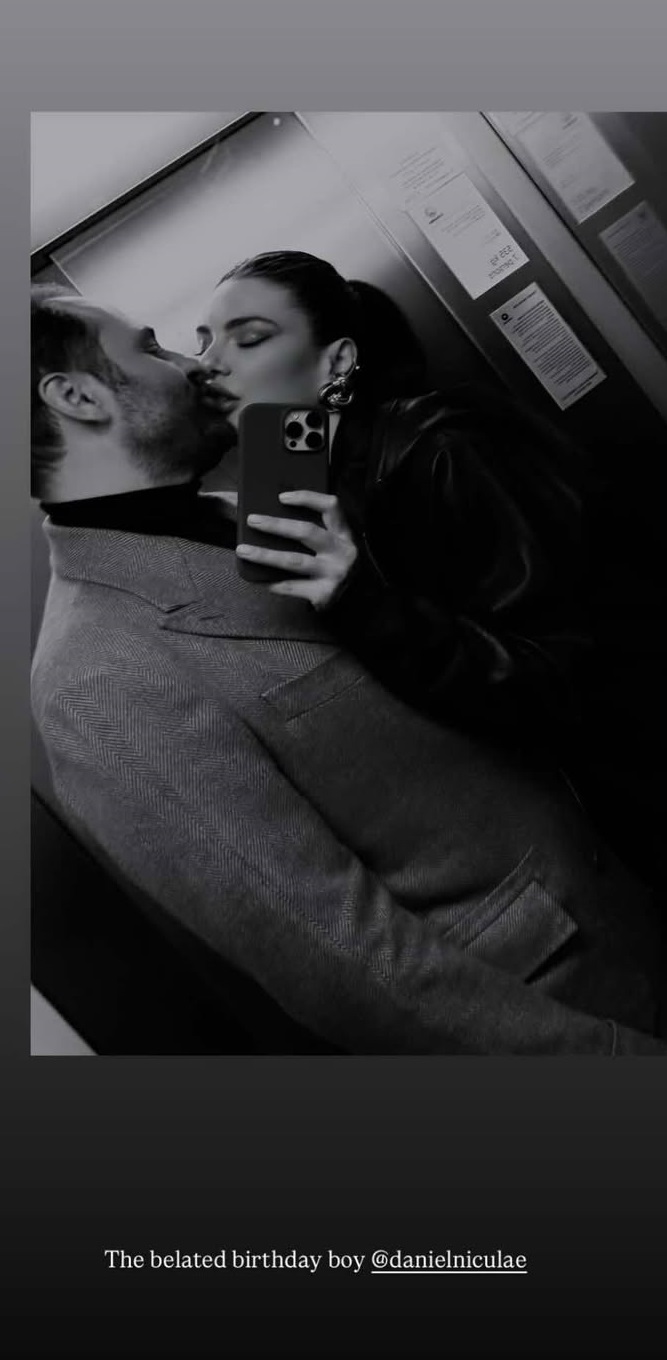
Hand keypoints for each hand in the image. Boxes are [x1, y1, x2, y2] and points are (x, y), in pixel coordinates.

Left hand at [236, 490, 357, 609]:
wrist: (358, 599)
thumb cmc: (334, 562)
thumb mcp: (334, 542)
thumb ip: (315, 526)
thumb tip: (271, 511)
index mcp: (344, 533)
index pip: (330, 506)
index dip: (307, 498)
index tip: (281, 497)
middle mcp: (343, 551)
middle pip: (306, 532)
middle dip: (275, 525)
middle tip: (252, 520)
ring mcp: (334, 574)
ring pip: (293, 561)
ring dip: (265, 555)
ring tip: (243, 550)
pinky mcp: (324, 594)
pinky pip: (290, 586)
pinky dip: (270, 582)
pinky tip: (256, 578)